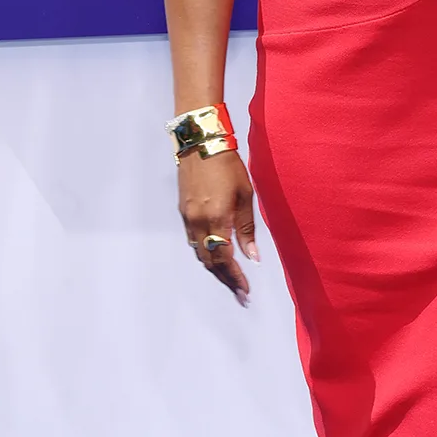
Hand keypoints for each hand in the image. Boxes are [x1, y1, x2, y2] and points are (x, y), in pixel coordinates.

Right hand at [178, 148, 258, 305]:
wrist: (201, 143)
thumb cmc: (228, 165)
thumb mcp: (245, 195)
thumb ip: (246, 228)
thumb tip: (252, 256)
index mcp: (217, 219)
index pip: (225, 259)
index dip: (235, 278)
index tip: (245, 291)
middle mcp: (198, 223)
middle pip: (210, 261)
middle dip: (225, 278)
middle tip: (239, 292)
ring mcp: (188, 218)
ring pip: (199, 253)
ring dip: (214, 267)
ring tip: (229, 277)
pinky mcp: (183, 211)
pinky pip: (192, 240)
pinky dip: (204, 252)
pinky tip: (215, 254)